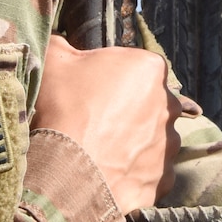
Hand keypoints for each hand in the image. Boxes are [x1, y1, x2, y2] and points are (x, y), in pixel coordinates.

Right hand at [32, 35, 184, 212]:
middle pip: (148, 103)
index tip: (90, 93)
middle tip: (93, 124)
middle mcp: (169, 105)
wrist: (65, 173)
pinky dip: (133, 174)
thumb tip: (58, 42)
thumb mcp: (52, 62)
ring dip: (133, 144)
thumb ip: (60, 44)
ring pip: (153, 140)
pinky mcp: (164, 179)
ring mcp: (169, 145)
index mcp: (149, 69)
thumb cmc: (62, 111)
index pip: (136, 68)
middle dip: (127, 112)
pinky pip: (150, 173)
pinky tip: (108, 174)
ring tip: (99, 153)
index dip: (112, 79)